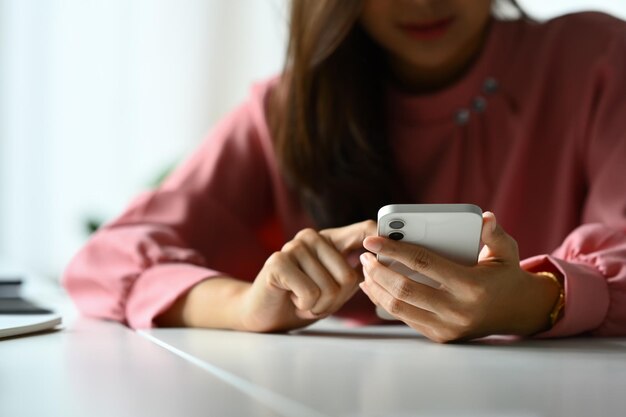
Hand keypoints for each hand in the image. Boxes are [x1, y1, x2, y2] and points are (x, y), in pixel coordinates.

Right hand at [239, 220, 375, 331]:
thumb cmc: (303, 299)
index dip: (381, 241)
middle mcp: (312, 237)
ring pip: (330, 288)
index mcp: (330, 239)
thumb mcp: (336, 286)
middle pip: (350, 276)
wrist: (264, 313)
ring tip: (302, 299)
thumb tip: (382, 263)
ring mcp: (294, 247)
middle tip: (317, 300)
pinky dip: (305, 306)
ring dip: (319, 306)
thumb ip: (356, 274)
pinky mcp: (278, 262)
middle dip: (336, 300)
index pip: (365, 230)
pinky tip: (292, 299)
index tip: (390, 253)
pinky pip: (311, 293)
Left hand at [359, 212, 560, 342]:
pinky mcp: (440, 336)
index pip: (423, 263)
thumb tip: (484, 218)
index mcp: (471, 286)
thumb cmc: (506, 276)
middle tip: (365, 256)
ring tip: (366, 270)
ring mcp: (448, 327)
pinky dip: (385, 302)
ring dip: (376, 288)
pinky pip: (405, 318)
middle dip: (378, 271)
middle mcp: (458, 310)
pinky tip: (375, 287)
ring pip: (399, 307)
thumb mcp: (507, 252)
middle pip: (404, 289)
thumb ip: (493, 234)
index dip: (394, 250)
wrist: (519, 312)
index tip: (372, 240)